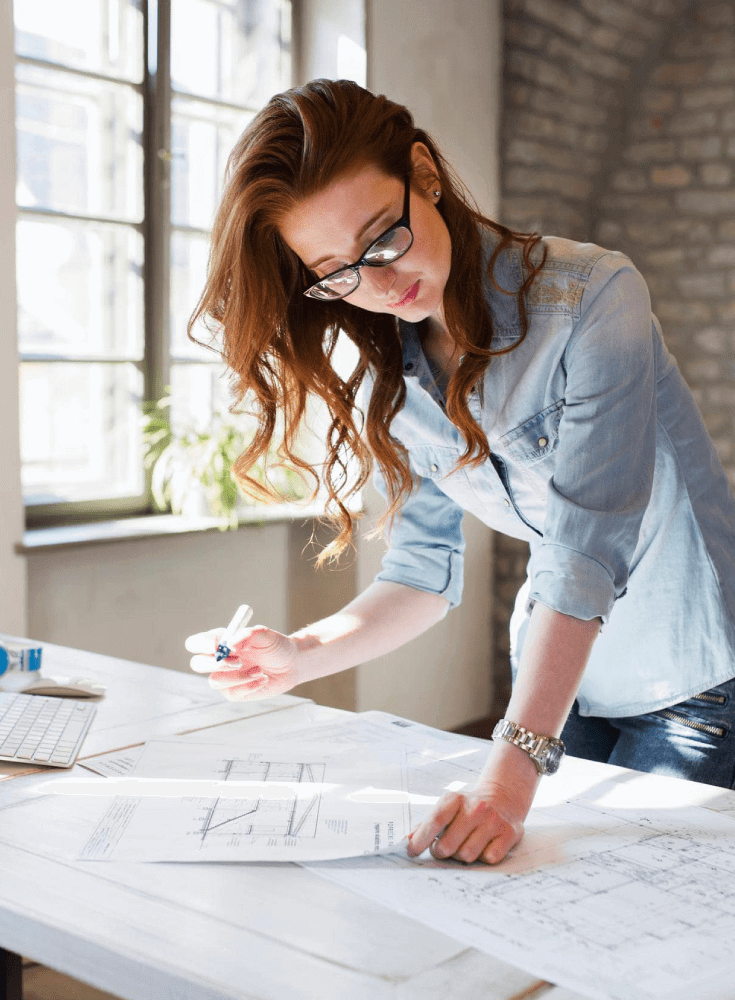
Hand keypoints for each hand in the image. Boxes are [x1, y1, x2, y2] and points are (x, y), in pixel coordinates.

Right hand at [185, 624, 299, 700]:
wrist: (291, 664)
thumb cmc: (276, 646)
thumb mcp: (266, 635)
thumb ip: (248, 635)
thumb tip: (230, 645)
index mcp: (220, 641)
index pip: (196, 643)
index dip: (201, 644)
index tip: (218, 645)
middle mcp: (218, 660)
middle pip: (197, 664)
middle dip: (215, 664)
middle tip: (238, 662)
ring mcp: (224, 678)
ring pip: (214, 682)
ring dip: (238, 677)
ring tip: (259, 670)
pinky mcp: (234, 692)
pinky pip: (232, 693)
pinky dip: (249, 686)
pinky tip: (263, 679)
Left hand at [406, 742, 537, 864]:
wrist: (503, 797)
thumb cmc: (468, 808)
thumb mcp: (447, 808)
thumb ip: (426, 825)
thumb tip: (406, 842)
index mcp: (456, 799)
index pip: (435, 821)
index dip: (421, 839)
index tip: (411, 851)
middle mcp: (476, 808)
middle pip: (448, 845)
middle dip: (441, 852)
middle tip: (442, 849)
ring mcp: (494, 820)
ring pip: (467, 855)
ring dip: (462, 856)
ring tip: (464, 845)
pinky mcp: (510, 833)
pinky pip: (489, 858)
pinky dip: (483, 857)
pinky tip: (484, 845)